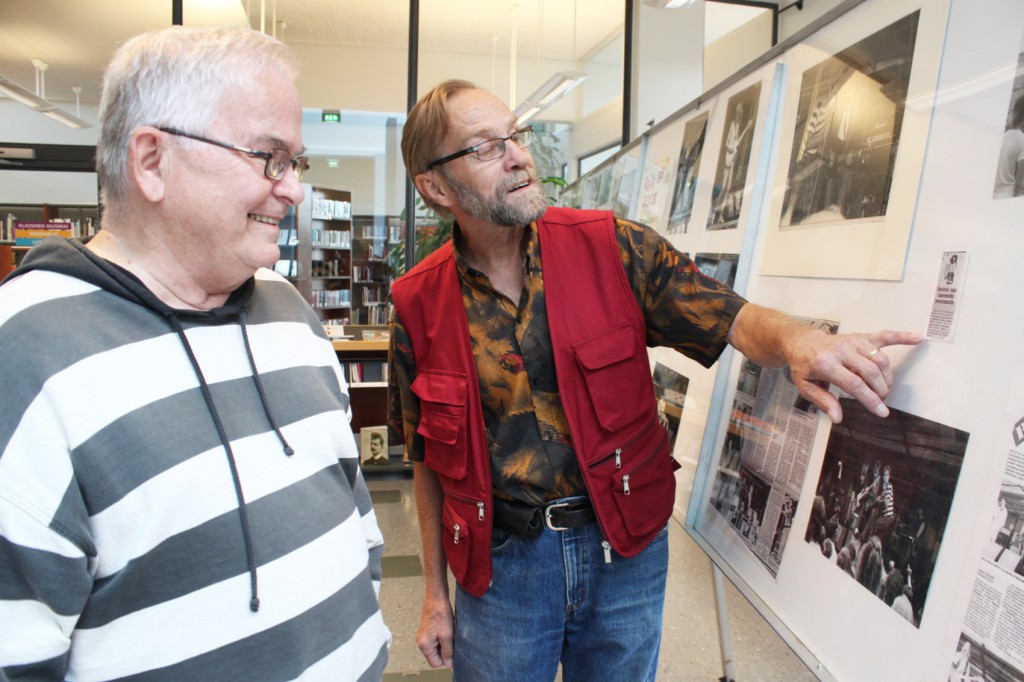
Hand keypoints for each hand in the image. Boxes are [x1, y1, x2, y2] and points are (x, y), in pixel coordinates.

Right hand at [416, 593, 454, 668]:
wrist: (437, 597)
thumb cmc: (441, 613)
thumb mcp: (447, 635)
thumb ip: (448, 652)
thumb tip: (449, 664)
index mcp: (424, 645)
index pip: (435, 663)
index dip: (445, 659)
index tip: (453, 649)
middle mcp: (421, 641)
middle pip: (435, 655)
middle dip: (445, 650)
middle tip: (452, 639)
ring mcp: (423, 635)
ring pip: (437, 647)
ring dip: (445, 643)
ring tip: (449, 632)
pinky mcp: (427, 630)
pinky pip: (436, 640)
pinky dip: (443, 637)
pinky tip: (447, 629)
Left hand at [786, 329, 922, 422]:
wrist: (802, 342)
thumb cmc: (804, 366)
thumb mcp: (805, 386)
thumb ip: (823, 401)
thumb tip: (838, 417)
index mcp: (825, 364)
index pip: (854, 384)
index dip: (870, 399)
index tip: (881, 412)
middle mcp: (841, 351)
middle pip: (871, 372)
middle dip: (880, 390)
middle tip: (881, 401)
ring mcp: (853, 342)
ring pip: (880, 359)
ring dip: (887, 377)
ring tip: (884, 388)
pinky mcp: (861, 337)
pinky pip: (884, 336)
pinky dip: (902, 336)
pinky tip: (918, 339)